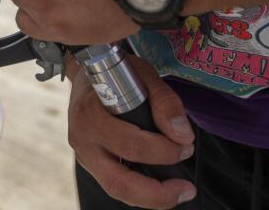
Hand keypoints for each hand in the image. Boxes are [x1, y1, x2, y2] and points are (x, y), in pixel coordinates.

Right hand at [68, 56, 196, 208]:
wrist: (86, 72)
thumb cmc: (115, 72)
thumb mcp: (143, 74)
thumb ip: (164, 102)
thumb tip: (182, 135)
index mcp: (90, 114)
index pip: (131, 145)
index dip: (164, 151)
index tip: (186, 144)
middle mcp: (82, 139)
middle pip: (118, 181)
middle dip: (157, 192)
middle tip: (186, 189)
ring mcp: (83, 153)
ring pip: (115, 188)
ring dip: (150, 197)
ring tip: (178, 192)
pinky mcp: (89, 161)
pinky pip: (114, 183)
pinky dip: (139, 190)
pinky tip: (159, 185)